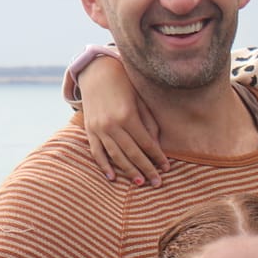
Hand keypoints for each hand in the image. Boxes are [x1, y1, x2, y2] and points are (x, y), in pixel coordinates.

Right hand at [78, 53, 168, 185]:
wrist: (97, 73)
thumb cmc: (125, 87)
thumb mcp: (140, 102)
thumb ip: (149, 124)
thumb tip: (156, 147)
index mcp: (128, 116)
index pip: (147, 143)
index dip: (158, 157)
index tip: (167, 167)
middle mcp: (112, 124)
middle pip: (133, 153)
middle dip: (147, 169)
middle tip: (158, 183)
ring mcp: (99, 129)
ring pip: (116, 155)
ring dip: (128, 171)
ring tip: (140, 183)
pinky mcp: (89, 130)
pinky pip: (96, 152)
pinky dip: (103, 165)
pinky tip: (112, 177)